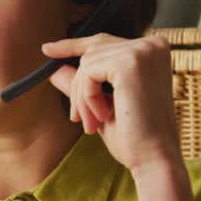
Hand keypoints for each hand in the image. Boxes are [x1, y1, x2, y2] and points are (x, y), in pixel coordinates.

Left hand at [42, 32, 196, 200]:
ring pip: (87, 63)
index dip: (73, 45)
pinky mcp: (130, 63)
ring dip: (83, 97)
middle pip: (92, 52)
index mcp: (153, 50)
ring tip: (94, 123)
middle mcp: (151, 44)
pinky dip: (87, 97)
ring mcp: (142, 51)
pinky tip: (102, 116)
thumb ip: (82, 85)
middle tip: (81, 120)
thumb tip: (53, 69)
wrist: (154, 159)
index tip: (47, 49)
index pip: (103, 41)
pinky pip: (88, 72)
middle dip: (79, 88)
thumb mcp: (102, 105)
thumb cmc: (134, 137)